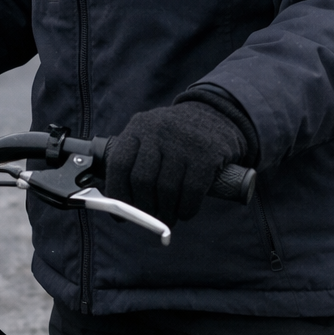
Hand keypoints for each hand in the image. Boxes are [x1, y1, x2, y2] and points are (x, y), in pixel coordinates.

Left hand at [103, 102, 245, 226]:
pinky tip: (185, 212)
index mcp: (138, 127)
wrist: (215, 115)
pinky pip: (191, 191)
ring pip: (166, 189)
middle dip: (144, 208)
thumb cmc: (175, 138)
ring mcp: (184, 141)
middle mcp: (159, 130)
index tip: (121, 214)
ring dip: (166, 212)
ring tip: (168, 218)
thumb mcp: (150, 137)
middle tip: (149, 219)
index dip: (117, 193)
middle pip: (142, 180)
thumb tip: (121, 210)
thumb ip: (135, 164)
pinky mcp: (207, 154)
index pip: (119, 164)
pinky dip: (186, 209)